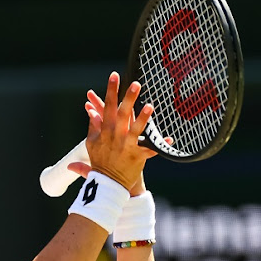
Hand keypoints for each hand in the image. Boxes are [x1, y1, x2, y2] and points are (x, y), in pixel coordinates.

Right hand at [69, 73, 172, 195]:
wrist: (107, 184)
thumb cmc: (100, 162)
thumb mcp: (91, 144)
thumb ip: (93, 126)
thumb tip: (90, 111)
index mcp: (104, 132)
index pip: (108, 107)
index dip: (111, 91)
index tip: (114, 76)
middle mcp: (115, 137)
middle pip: (122, 114)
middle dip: (128, 98)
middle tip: (135, 83)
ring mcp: (127, 147)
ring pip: (136, 130)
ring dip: (143, 118)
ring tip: (150, 106)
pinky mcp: (137, 157)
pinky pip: (150, 150)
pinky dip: (160, 145)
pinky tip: (170, 139)